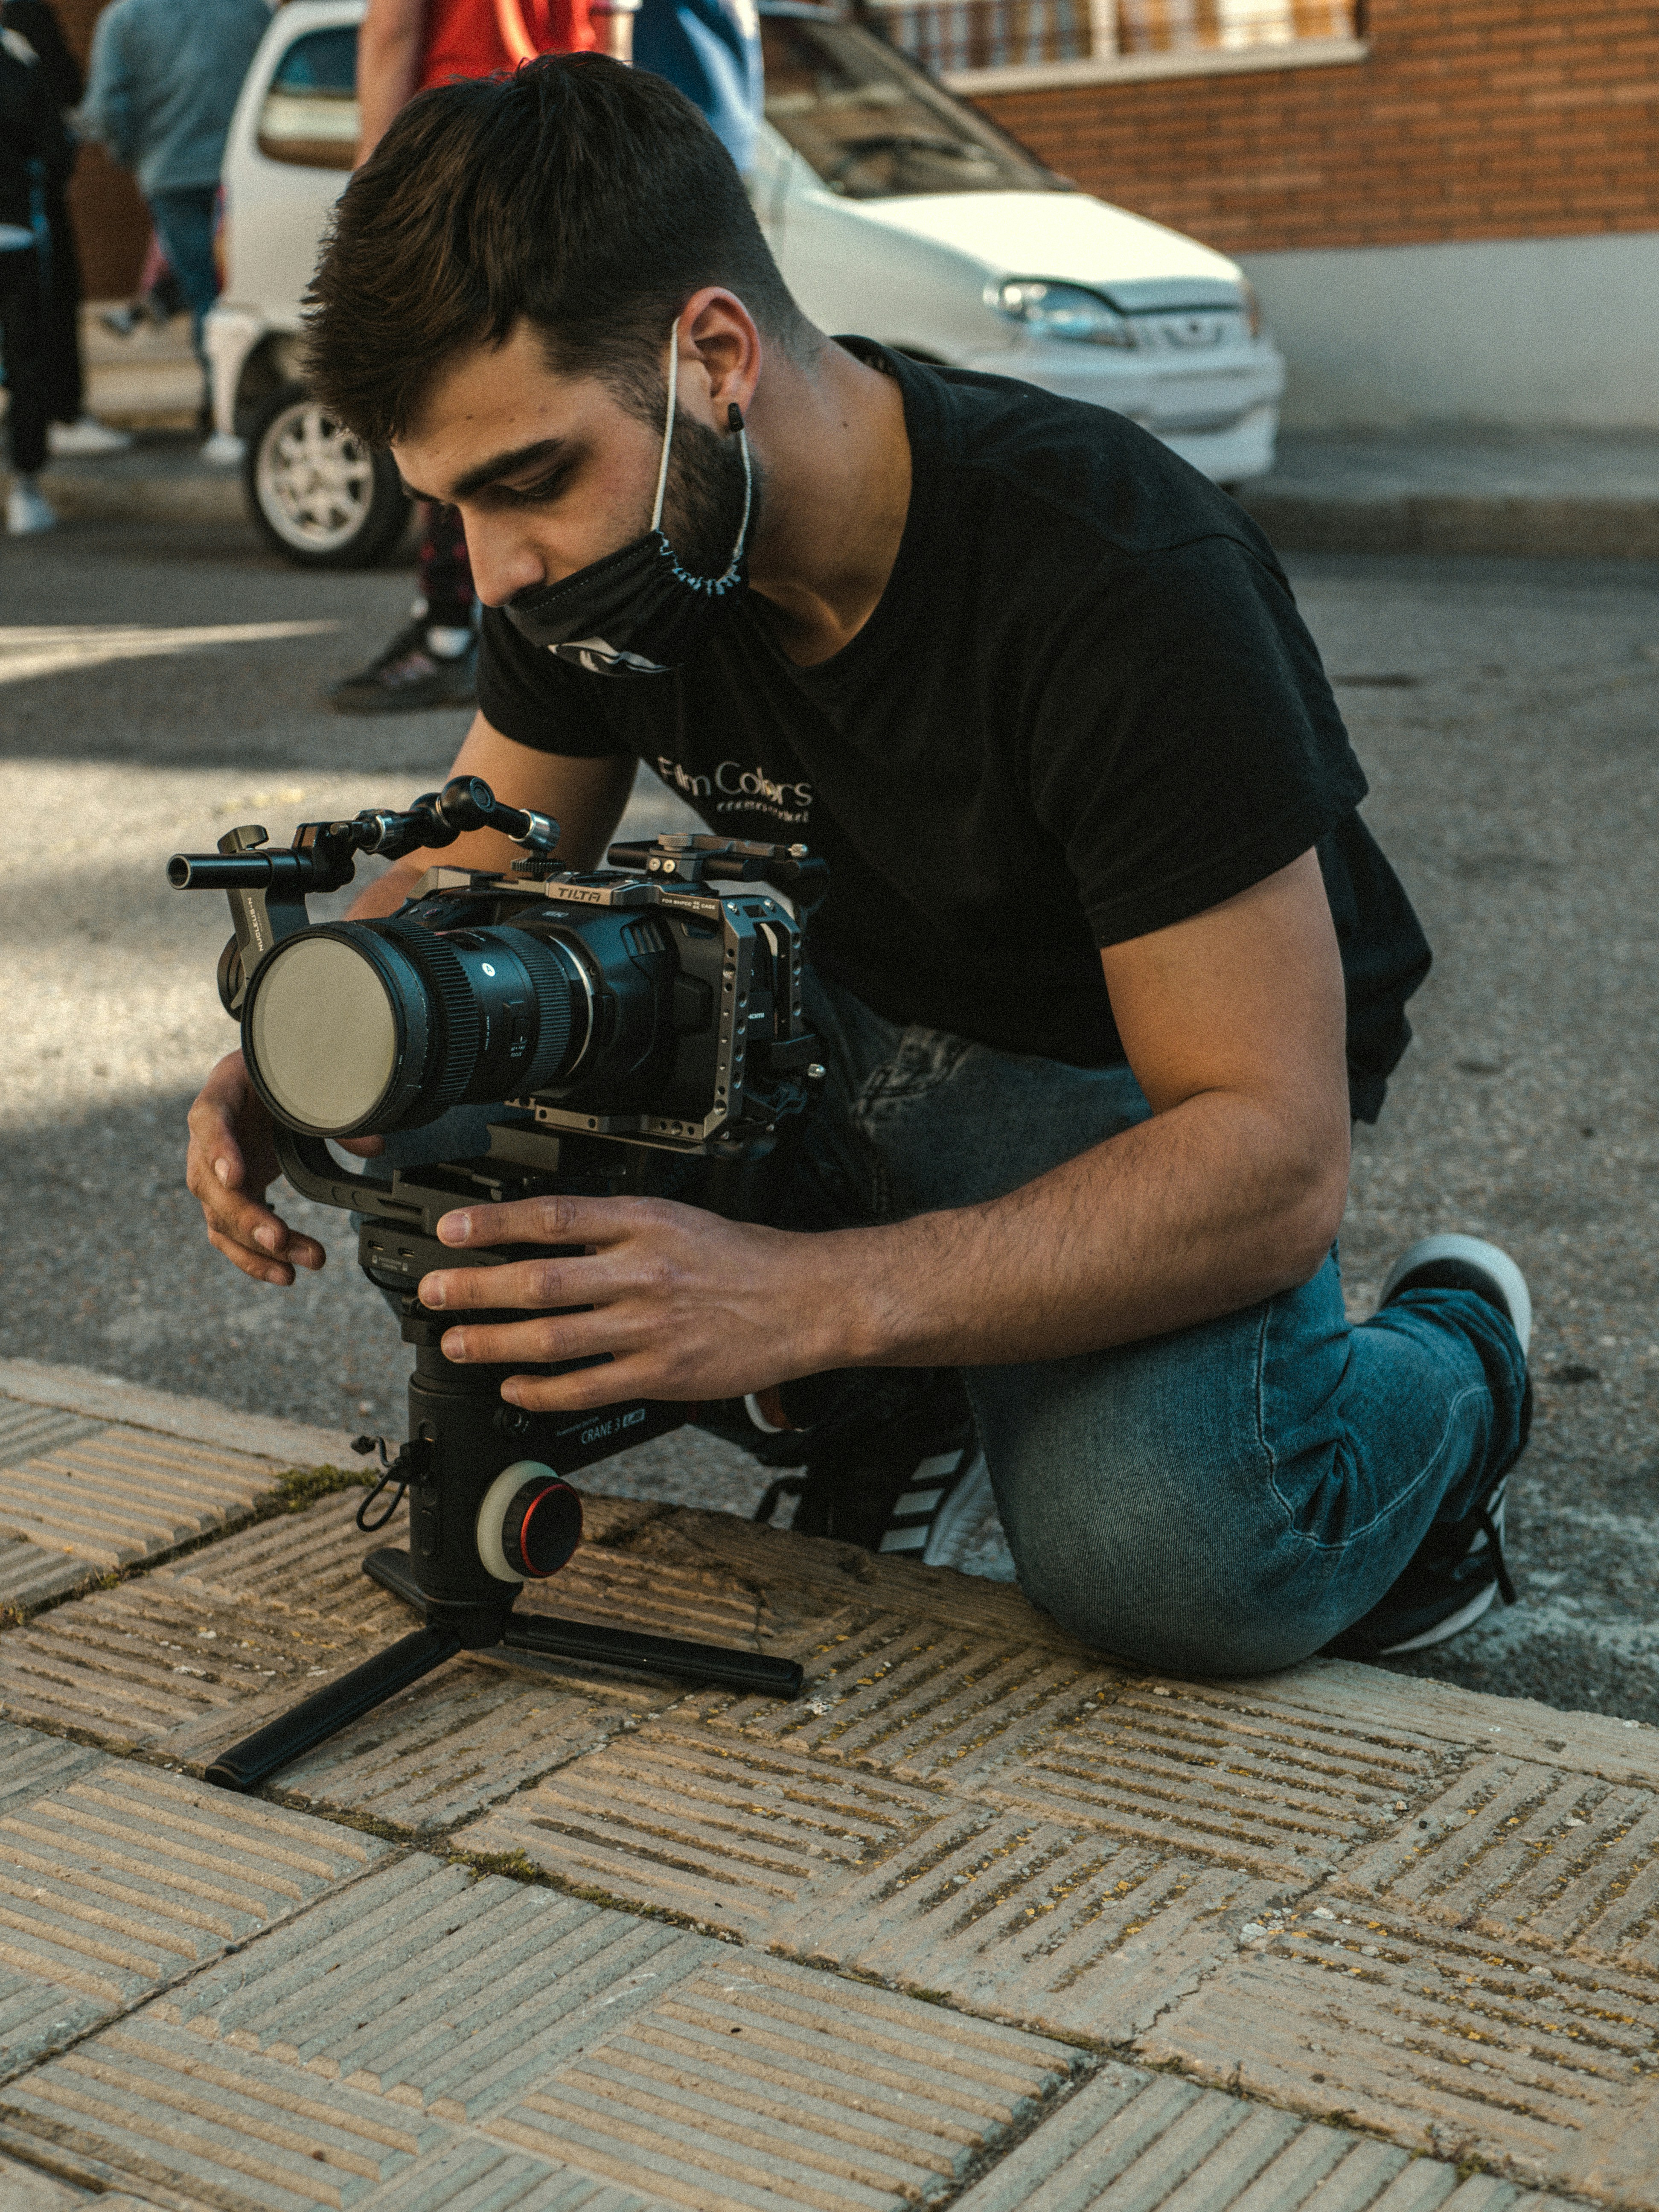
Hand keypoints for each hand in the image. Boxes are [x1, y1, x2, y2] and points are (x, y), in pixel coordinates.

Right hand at [185, 1049, 379, 1284]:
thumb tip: (374, 1146)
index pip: (209, 1122)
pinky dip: (254, 1259)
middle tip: (278, 1239)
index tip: (236, 1177)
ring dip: (256, 1249)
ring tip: (294, 1270)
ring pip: (220, 1218)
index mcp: (220, 1097)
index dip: (218, 1150)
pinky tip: (284, 1275)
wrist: (260, 1083)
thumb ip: (335, 1114)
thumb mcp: (303, 1082)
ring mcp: (211, 1173)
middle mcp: (205, 1140)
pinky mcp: (225, 1198)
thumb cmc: (278, 1078)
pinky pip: (229, 1234)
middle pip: (210, 1184)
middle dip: (246, 1217)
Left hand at [417, 1194, 842, 1410]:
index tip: (450, 1231)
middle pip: (539, 1280)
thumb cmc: (742, 1258)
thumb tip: (543, 1235)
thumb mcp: (676, 1218)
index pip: (553, 1217)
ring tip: (457, 1343)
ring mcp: (650, 1327)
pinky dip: (542, 1390)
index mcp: (645, 1222)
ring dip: (494, 1343)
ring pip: (553, 1337)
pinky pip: (586, 1387)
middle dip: (475, 1289)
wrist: (805, 1299)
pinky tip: (514, 1389)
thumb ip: (614, 1228)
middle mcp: (643, 1272)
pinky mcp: (662, 1374)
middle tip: (435, 1293)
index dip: (493, 1224)